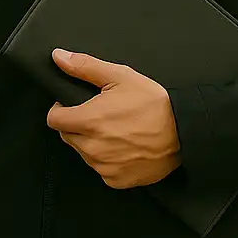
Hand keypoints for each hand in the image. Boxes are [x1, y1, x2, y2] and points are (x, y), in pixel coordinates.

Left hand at [45, 49, 181, 187]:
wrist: (184, 131)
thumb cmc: (154, 103)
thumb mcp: (120, 77)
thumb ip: (85, 67)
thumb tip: (58, 57)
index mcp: (89, 121)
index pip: (54, 120)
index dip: (60, 110)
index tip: (72, 106)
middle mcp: (92, 148)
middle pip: (68, 136)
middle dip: (77, 125)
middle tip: (99, 116)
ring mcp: (104, 167)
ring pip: (83, 153)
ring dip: (91, 143)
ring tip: (115, 131)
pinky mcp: (117, 180)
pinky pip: (101, 170)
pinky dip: (107, 160)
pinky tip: (124, 147)